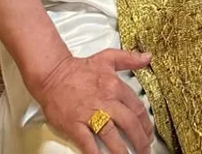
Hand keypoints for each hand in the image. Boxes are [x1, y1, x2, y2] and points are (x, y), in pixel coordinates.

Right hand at [30, 49, 153, 153]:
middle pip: (129, 123)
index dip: (146, 123)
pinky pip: (88, 143)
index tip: (149, 133)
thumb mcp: (108, 57)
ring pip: (112, 136)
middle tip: (145, 150)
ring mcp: (90, 115)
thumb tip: (148, 57)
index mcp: (115, 86)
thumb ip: (130, 58)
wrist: (53, 74)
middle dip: (140, 140)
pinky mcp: (75, 125)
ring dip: (122, 151)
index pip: (137, 108)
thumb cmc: (79, 68)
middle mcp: (106, 102)